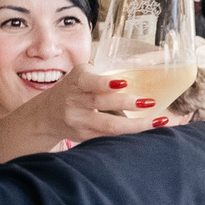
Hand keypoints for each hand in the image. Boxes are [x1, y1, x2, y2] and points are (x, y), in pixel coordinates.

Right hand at [46, 65, 180, 140]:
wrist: (46, 115)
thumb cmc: (73, 89)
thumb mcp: (82, 76)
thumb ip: (104, 75)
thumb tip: (148, 67)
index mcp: (77, 81)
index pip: (89, 82)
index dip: (105, 83)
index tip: (123, 82)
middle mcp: (75, 101)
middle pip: (102, 104)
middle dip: (127, 103)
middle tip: (149, 101)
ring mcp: (79, 121)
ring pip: (109, 125)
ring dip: (136, 125)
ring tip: (158, 120)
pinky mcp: (85, 137)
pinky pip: (109, 137)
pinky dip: (130, 135)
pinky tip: (148, 133)